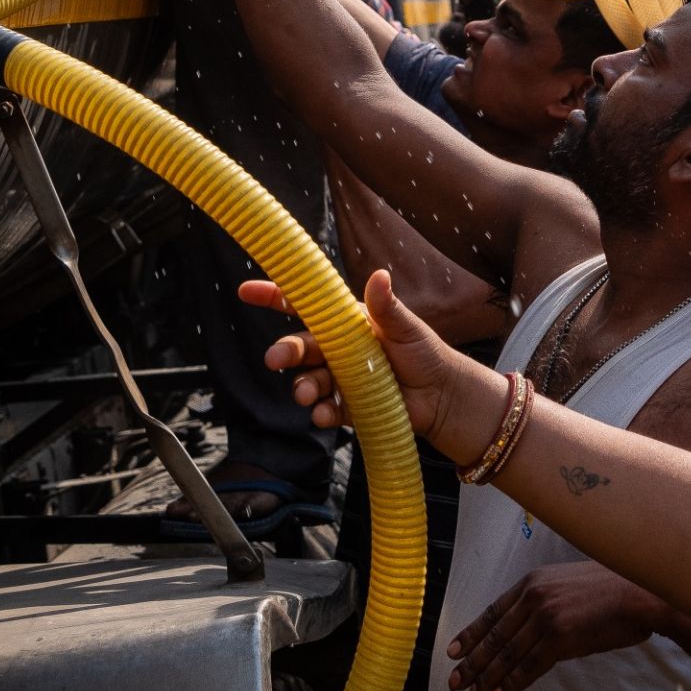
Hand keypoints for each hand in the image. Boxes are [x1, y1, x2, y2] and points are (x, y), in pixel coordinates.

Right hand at [239, 269, 504, 455]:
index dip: (275, 297)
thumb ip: (387, 306)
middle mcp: (338, 349)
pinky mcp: (348, 406)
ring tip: (305, 395)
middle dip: (285, 352)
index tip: (247, 291)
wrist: (443, 397)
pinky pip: (326, 409)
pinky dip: (322, 412)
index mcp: (347, 323)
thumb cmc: (426, 354)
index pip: (306, 306)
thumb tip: (380, 275)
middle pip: (301, 347)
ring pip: (309, 380)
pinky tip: (324, 414)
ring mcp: (341, 379)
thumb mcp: (406, 327)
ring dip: (301, 387)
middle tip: (275, 360)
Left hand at [446, 561, 670, 690]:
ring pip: (507, 653)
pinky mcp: (559, 638)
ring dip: (487, 676)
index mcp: (532, 582)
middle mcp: (533, 597)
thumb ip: (543, 603)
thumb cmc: (610, 590)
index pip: (492, 612)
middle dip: (471, 660)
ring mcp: (544, 616)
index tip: (452, 650)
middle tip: (455, 679)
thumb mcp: (566, 585)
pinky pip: (529, 666)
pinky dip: (512, 682)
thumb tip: (527, 629)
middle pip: (494, 635)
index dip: (470, 634)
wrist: (639, 593)